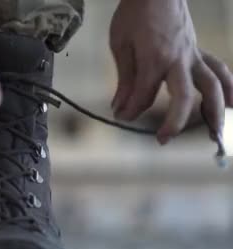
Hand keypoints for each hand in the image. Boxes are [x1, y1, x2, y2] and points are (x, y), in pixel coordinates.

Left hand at [110, 0, 232, 143]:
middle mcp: (178, 60)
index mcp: (154, 59)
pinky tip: (232, 102)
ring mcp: (193, 56)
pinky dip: (228, 86)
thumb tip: (120, 107)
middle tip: (162, 140)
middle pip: (184, 97)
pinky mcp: (199, 52)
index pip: (143, 95)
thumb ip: (124, 78)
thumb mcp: (120, 44)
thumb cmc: (135, 14)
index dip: (130, 110)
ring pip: (211, 86)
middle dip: (174, 122)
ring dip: (214, 111)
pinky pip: (218, 70)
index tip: (120, 116)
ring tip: (215, 135)